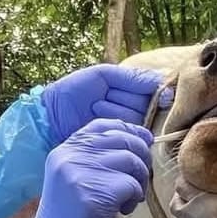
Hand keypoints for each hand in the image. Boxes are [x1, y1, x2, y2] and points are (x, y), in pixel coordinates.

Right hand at [22, 119, 153, 217]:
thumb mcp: (74, 179)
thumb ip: (96, 159)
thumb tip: (140, 141)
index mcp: (65, 149)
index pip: (104, 125)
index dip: (129, 130)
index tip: (143, 143)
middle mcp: (71, 155)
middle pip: (123, 140)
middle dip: (140, 158)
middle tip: (138, 180)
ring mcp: (82, 171)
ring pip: (131, 160)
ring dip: (138, 181)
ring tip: (128, 199)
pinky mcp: (96, 192)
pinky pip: (132, 185)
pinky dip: (134, 199)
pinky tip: (123, 211)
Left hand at [41, 63, 166, 143]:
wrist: (53, 114)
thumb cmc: (74, 91)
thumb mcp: (103, 75)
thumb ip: (133, 77)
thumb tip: (163, 81)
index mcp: (134, 91)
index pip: (155, 89)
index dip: (141, 88)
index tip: (119, 87)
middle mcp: (136, 109)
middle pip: (148, 104)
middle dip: (122, 97)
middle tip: (101, 96)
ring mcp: (129, 127)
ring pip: (138, 116)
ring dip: (113, 108)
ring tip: (94, 106)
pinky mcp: (121, 142)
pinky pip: (128, 130)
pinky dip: (109, 118)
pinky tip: (94, 115)